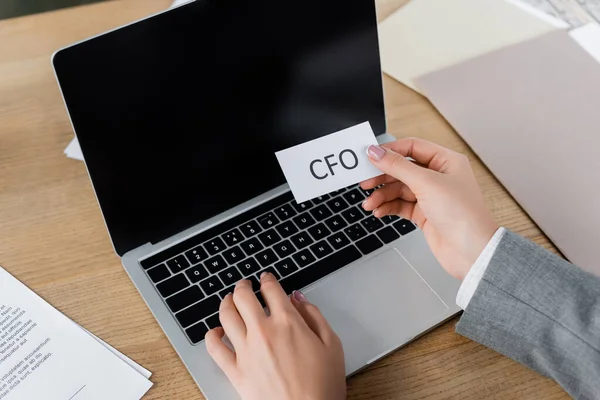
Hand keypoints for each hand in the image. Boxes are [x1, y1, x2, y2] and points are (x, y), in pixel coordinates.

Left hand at [205, 273, 345, 399]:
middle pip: (243, 296)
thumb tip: (299, 299)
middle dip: (243, 286)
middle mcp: (263, 331)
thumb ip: (314, 316)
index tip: (266, 279)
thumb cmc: (322, 386)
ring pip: (226, 315)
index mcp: (288, 322)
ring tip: (229, 300)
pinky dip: (212, 335)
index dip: (267, 279)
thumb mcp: (332, 344)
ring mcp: (246, 350)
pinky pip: (214, 347)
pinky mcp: (235, 371)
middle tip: (245, 285)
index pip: (271, 289)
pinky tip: (216, 331)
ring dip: (226, 302)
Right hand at [361, 138, 497, 279]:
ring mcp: (431, 196)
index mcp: (446, 161)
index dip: (390, 151)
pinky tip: (380, 211)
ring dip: (382, 195)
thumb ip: (398, 166)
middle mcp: (439, 176)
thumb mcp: (426, 183)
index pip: (412, 148)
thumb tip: (377, 152)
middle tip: (365, 182)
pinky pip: (401, 205)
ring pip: (399, 189)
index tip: (370, 156)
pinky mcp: (425, 213)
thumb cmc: (463, 215)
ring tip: (370, 204)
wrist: (471, 252)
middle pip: (402, 169)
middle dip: (382, 176)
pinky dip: (389, 207)